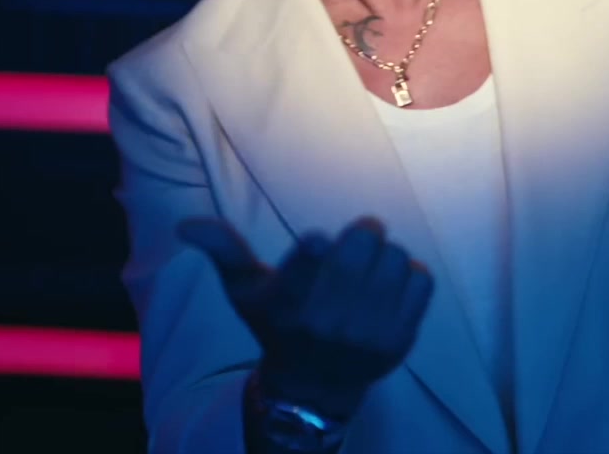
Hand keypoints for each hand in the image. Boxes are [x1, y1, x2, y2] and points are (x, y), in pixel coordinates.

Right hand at [178, 216, 433, 418]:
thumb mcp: (244, 290)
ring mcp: (367, 334)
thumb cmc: (276, 324)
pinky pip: (421, 281)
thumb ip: (223, 250)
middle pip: (364, 243)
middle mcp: (327, 321)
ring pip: (397, 258)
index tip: (318, 242)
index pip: (310, 264)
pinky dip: (409, 275)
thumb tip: (186, 224)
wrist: (314, 385)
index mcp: (287, 304)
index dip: (316, 247)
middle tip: (359, 237)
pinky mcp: (399, 340)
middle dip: (364, 232)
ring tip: (372, 266)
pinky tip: (390, 286)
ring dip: (387, 254)